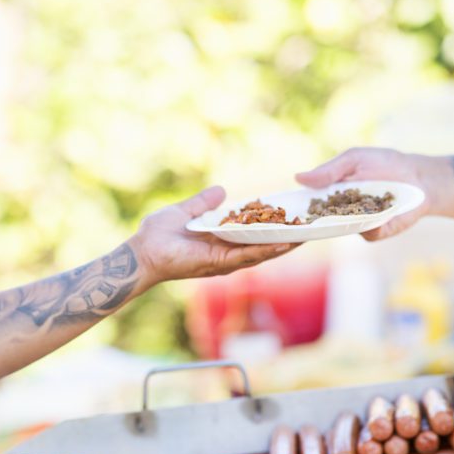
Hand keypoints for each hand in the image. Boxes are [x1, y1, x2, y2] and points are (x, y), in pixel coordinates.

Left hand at [130, 186, 296, 284]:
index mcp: (221, 241)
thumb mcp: (186, 211)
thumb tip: (222, 191)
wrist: (142, 252)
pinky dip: (266, 250)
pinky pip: (247, 255)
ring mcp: (224, 260)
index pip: (253, 234)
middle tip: (311, 226)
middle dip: (287, 238)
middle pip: (264, 246)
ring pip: (261, 252)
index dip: (273, 227)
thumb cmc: (157, 235)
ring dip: (283, 245)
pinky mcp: (218, 263)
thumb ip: (204, 203)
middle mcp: (227, 253)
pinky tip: (283, 243)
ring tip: (307, 234)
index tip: (292, 216)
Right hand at [295, 147, 434, 240]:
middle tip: (295, 222)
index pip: (307, 205)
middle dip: (306, 224)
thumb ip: (328, 170)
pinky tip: (373, 218)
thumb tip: (297, 178)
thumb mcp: (353, 160)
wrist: (419, 176)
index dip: (293, 208)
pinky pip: (368, 233)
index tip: (278, 209)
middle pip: (318, 224)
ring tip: (336, 215)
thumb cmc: (384, 164)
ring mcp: (359, 225)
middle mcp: (341, 214)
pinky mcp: (378, 232)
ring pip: (342, 230)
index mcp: (331, 196)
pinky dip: (370, 226)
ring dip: (337, 225)